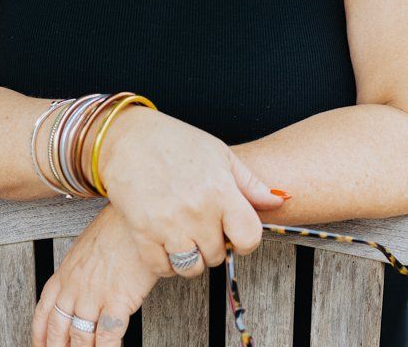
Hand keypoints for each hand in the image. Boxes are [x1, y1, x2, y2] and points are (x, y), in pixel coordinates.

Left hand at [32, 202, 165, 346]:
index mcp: (64, 274)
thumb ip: (77, 268)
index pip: (43, 312)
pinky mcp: (117, 299)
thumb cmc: (116, 227)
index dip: (40, 335)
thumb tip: (77, 281)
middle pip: (58, 329)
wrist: (134, 215)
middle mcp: (74, 288)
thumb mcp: (86, 246)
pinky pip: (107, 335)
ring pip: (80, 337)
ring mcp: (94, 295)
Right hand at [96, 107, 286, 277]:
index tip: (235, 233)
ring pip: (191, 268)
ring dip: (191, 258)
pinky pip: (161, 268)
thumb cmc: (175, 142)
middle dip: (214, 246)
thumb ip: (250, 183)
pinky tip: (167, 244)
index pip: (249, 237)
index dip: (245, 240)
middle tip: (204, 228)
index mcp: (220, 190)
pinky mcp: (142, 233)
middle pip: (217, 255)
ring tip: (186, 237)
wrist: (128, 138)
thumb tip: (279, 200)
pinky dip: (166, 263)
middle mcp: (196, 210)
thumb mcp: (220, 154)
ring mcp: (168, 224)